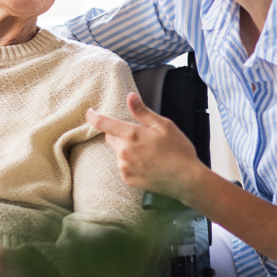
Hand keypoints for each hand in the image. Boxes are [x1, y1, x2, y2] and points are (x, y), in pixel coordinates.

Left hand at [86, 93, 206, 203]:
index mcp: (132, 135)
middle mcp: (124, 152)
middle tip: (142, 137)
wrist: (186, 180)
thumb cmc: (178, 150)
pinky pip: (123, 166)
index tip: (89, 112)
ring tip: (149, 153)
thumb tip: (130, 97)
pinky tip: (147, 164)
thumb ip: (143, 112)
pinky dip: (131, 163)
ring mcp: (125, 167)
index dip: (94, 116)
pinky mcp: (128, 179)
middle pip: (111, 137)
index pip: (105, 124)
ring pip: (118, 152)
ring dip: (127, 150)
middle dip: (121, 135)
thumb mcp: (164, 125)